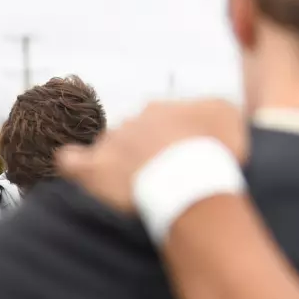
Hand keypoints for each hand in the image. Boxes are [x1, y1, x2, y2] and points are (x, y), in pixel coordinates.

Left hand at [56, 99, 247, 213]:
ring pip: (108, 149)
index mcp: (160, 110)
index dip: (168, 142)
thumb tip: (205, 116)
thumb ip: (214, 109)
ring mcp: (110, 144)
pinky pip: (70, 162)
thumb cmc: (216, 151)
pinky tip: (81, 175)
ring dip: (116, 165)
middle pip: (132, 136)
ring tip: (132, 188)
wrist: (191, 178)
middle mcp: (132, 122)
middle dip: (143, 153)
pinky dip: (74, 166)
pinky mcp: (94, 170)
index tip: (180, 161)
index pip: (157, 121)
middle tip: (161, 179)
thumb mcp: (228, 116)